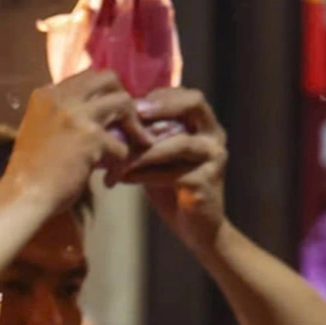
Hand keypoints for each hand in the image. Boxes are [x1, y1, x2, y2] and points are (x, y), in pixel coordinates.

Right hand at [1, 70, 147, 215]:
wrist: (22, 196)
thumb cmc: (29, 173)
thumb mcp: (38, 130)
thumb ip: (59, 115)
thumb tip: (88, 113)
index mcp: (46, 94)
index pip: (86, 77)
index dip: (103, 93)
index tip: (110, 112)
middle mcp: (61, 97)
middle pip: (108, 77)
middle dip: (123, 96)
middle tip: (129, 120)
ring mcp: (76, 115)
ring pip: (123, 101)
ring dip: (134, 124)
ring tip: (136, 142)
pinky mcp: (90, 137)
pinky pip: (121, 144)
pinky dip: (121, 160)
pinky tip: (112, 176)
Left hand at [122, 87, 228, 248]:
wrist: (196, 229)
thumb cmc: (173, 188)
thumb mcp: (159, 156)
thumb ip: (147, 136)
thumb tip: (110, 118)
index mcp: (206, 124)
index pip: (186, 95)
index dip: (159, 95)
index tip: (130, 103)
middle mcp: (215, 136)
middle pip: (193, 104)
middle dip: (160, 106)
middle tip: (131, 113)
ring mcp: (214, 158)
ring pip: (177, 143)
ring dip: (142, 149)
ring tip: (114, 156)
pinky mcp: (206, 182)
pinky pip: (171, 173)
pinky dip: (143, 175)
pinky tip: (122, 178)